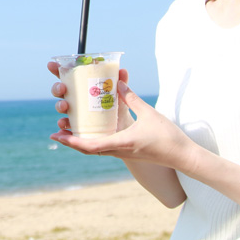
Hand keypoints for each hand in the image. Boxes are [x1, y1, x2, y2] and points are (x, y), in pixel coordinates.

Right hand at [47, 62, 134, 133]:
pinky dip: (61, 128)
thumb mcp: (119, 94)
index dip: (57, 70)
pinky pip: (65, 128)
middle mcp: (75, 99)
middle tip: (63, 88)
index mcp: (82, 87)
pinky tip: (62, 127)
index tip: (51, 65)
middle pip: (60, 91)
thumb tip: (122, 71)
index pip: (67, 76)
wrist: (122, 128)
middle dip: (57, 88)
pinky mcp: (76, 127)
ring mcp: (74, 113)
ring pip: (60, 107)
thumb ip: (121, 82)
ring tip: (64, 107)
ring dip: (59, 106)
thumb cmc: (117, 107)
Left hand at [50, 79, 191, 169]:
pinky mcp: (127, 152)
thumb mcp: (149, 113)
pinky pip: (104, 149)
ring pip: (95, 150)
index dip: (72, 141)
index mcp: (121, 144)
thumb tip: (119, 83)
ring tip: (68, 132)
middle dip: (70, 142)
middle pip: (88, 150)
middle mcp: (119, 151)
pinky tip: (89, 134)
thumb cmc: (168, 137)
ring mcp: (123, 153)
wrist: (182, 156)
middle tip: (56, 133)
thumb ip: (132, 98)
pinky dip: (92, 142)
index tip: (58, 135)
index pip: (90, 145)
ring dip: (80, 143)